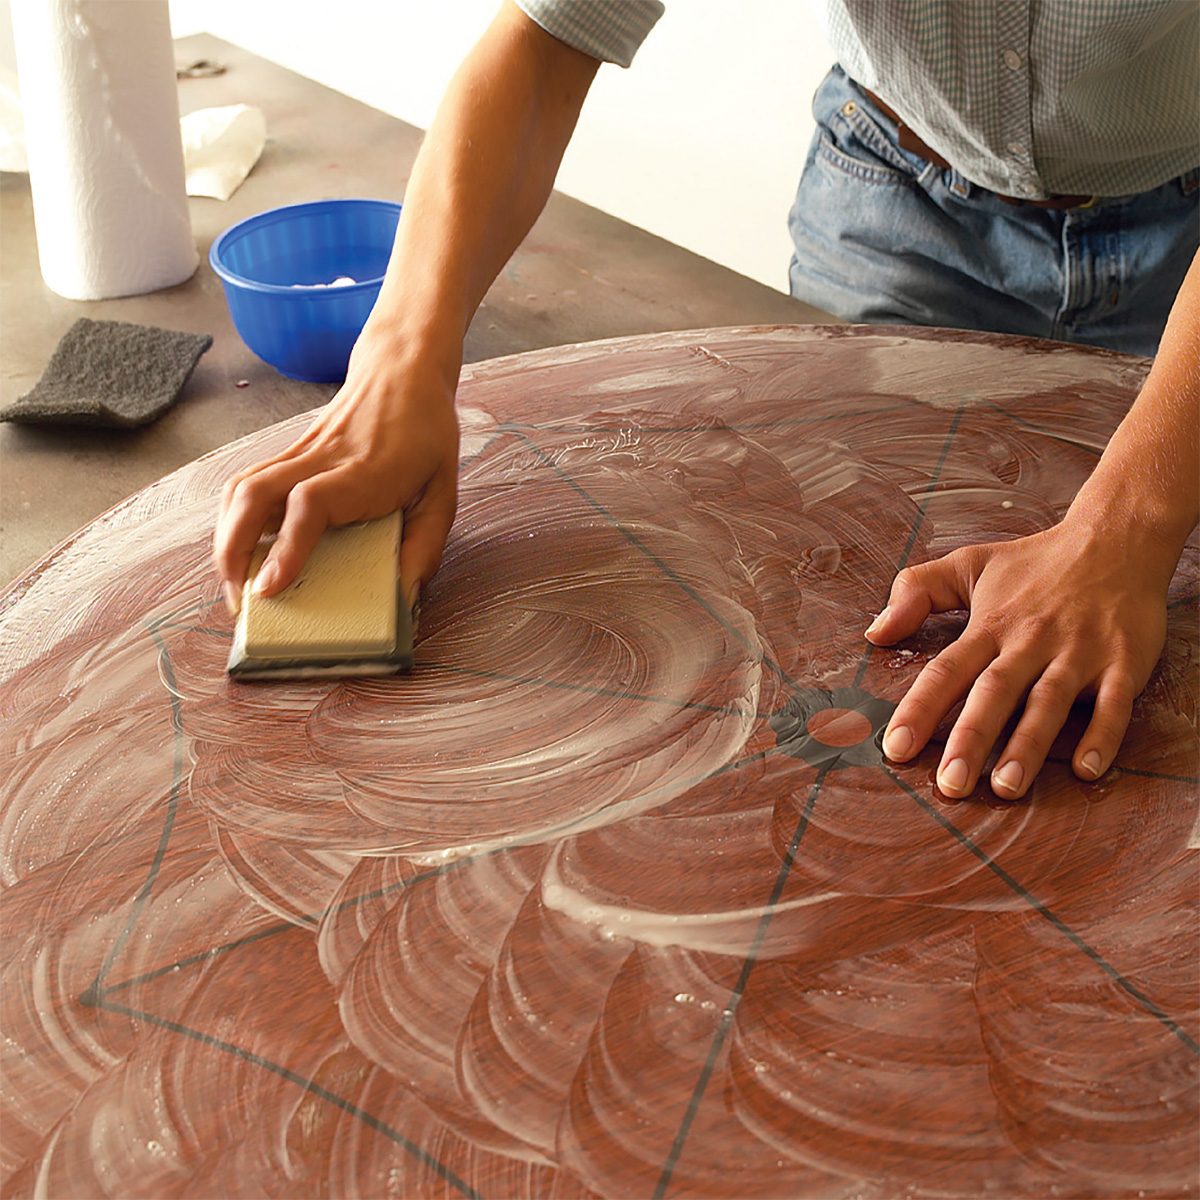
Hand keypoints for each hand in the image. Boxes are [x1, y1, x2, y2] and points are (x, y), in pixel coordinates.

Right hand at [213, 336, 459, 613]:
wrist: (403, 370)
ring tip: (235, 581)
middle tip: (242, 599)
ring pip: (242, 488)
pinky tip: (240, 548)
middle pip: (255, 494)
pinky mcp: (289, 452)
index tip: (270, 587)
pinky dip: (233, 519)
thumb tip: (405, 594)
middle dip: (234, 551)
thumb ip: (426, 543)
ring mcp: (300, 452)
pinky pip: (247, 482)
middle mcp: (324, 459)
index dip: (287, 547)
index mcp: (366, 472)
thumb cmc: (426, 435)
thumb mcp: (444, 491)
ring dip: (226, 537)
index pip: (310, 504)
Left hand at [865, 519, 1171, 798]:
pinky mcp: (1123, 662)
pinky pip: (1113, 704)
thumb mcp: (969, 563)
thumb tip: (874, 632)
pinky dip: (1103, 735)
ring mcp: (1078, 653)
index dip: (919, 710)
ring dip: (1027, 747)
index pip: (946, 671)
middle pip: (994, 693)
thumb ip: (917, 592)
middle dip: (970, 739)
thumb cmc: (1036, 562)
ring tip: (1005, 787)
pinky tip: (1087, 769)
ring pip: (1048, 704)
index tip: (895, 749)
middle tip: (949, 784)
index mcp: (990, 625)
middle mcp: (1031, 642)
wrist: (1117, 538)